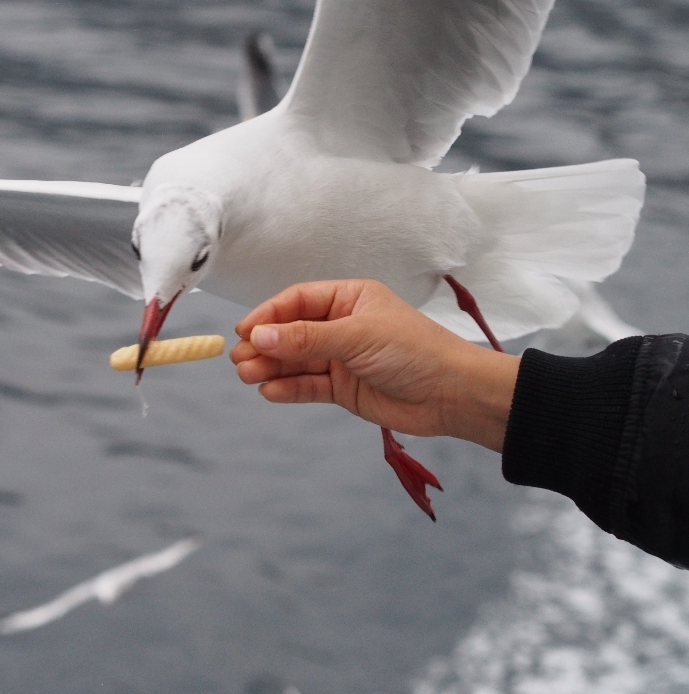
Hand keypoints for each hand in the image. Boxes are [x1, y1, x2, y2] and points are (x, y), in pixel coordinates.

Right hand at [230, 279, 519, 451]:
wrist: (451, 394)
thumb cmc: (414, 351)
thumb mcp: (357, 336)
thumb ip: (307, 338)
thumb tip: (261, 335)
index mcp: (349, 299)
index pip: (298, 301)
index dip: (269, 315)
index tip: (245, 331)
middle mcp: (342, 326)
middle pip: (292, 333)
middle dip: (265, 345)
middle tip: (240, 359)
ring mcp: (341, 358)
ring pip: (296, 361)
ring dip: (271, 368)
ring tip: (248, 376)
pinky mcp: (343, 389)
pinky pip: (308, 386)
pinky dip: (288, 389)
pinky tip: (270, 391)